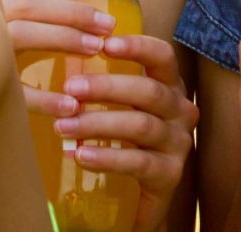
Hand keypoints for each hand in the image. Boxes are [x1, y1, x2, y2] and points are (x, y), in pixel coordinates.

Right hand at [0, 0, 111, 117]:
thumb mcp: (6, 20)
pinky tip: (73, 105)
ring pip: (22, 34)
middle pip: (30, 4)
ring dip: (64, 38)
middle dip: (73, 12)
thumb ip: (35, 7)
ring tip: (96, 48)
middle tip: (107, 24)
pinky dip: (46, 98)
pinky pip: (16, 91)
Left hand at [58, 33, 198, 231]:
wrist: (141, 196)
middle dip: (106, 87)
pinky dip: (107, 158)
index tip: (104, 43)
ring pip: (141, 125)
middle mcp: (181, 110)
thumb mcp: (121, 107)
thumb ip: (103, 86)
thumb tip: (59, 61)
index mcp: (170, 86)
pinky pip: (138, 162)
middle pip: (148, 91)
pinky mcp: (170, 174)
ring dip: (98, 123)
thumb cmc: (124, 139)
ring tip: (63, 126)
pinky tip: (80, 155)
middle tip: (69, 88)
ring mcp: (179, 143)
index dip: (137, 47)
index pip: (163, 56)